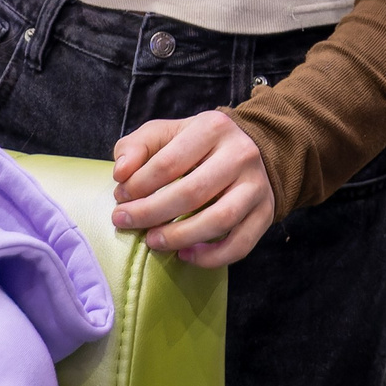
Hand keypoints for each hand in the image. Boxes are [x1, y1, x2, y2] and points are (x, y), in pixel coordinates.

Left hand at [109, 110, 275, 265]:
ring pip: (220, 219)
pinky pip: (241, 244)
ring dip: (180, 237)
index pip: (169, 162)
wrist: (248, 149)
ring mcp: (256, 185)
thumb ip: (137, 146)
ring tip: (153, 241)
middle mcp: (240, 154)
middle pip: (192, 192)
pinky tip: (185, 255)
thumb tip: (121, 173)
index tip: (121, 197)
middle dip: (151, 213)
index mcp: (213, 128)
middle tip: (125, 222)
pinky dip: (211, 257)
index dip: (138, 185)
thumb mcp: (166, 133)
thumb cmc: (197, 145)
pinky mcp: (265, 212)